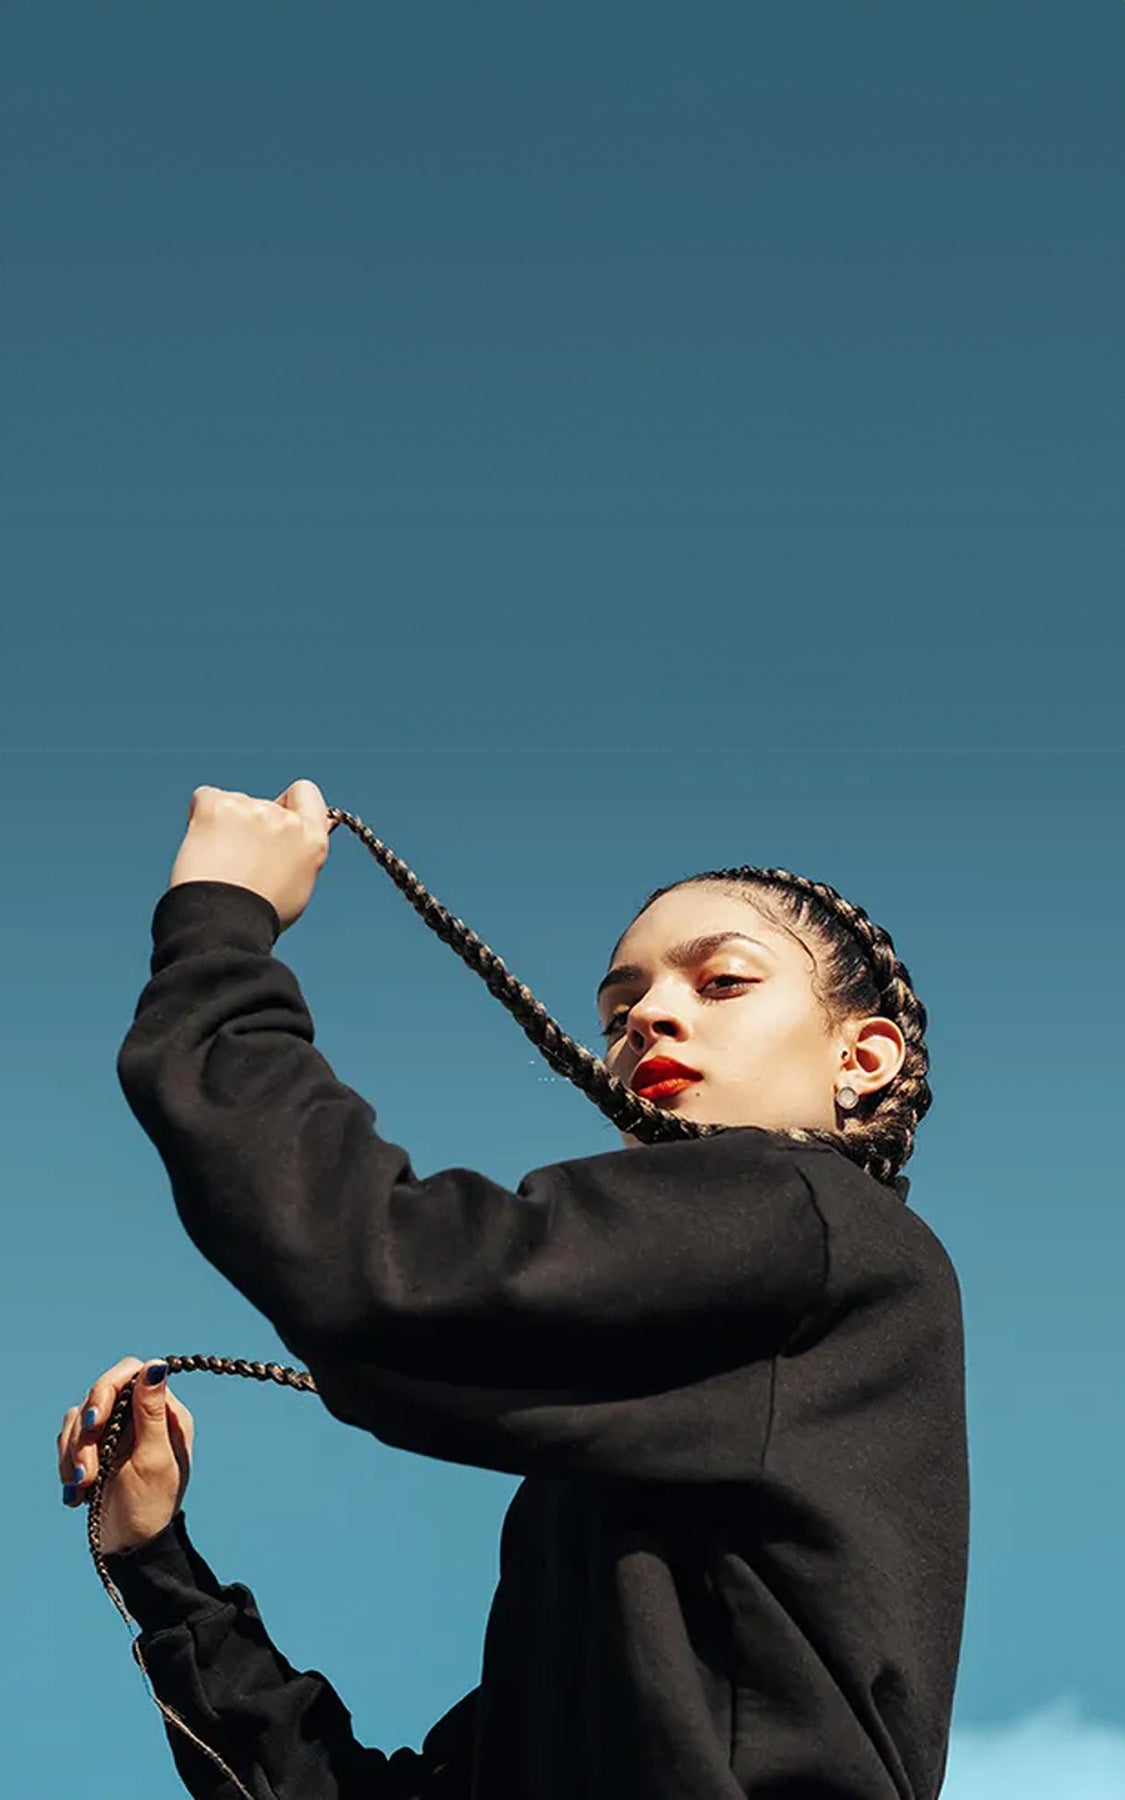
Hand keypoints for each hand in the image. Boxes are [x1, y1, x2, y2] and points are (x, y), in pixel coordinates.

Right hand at [57, 1357, 193, 1553]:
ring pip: (80, 1418)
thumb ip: (152, 1412)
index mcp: (164, 1413)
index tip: (96, 1422)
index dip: (106, 1389)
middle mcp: (139, 1416)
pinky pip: (70, 1439)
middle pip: (100, 1395)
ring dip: (76, 1453)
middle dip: (86, 1432)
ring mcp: (115, 1432)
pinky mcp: (95, 1449)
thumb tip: (157, 1365)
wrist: (130, 1547)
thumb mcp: (154, 1459)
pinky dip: (68, 1462)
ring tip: (85, 1485)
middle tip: (87, 1468)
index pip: (130, 1374)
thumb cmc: (149, 1506)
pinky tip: (77, 1490)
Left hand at [169, 778, 334, 931]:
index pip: (306, 793)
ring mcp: (251, 810)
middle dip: (252, 824)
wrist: (221, 921)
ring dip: (227, 825)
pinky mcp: (217, 806)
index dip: (289, 805)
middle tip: (240, 862)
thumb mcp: (298, 885)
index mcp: (311, 839)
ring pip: (235, 804)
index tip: (275, 825)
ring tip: (219, 863)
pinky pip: (206, 798)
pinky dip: (201, 818)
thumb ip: (303, 852)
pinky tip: (203, 847)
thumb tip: (307, 827)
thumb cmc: (258, 913)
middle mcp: (285, 820)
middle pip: (265, 803)